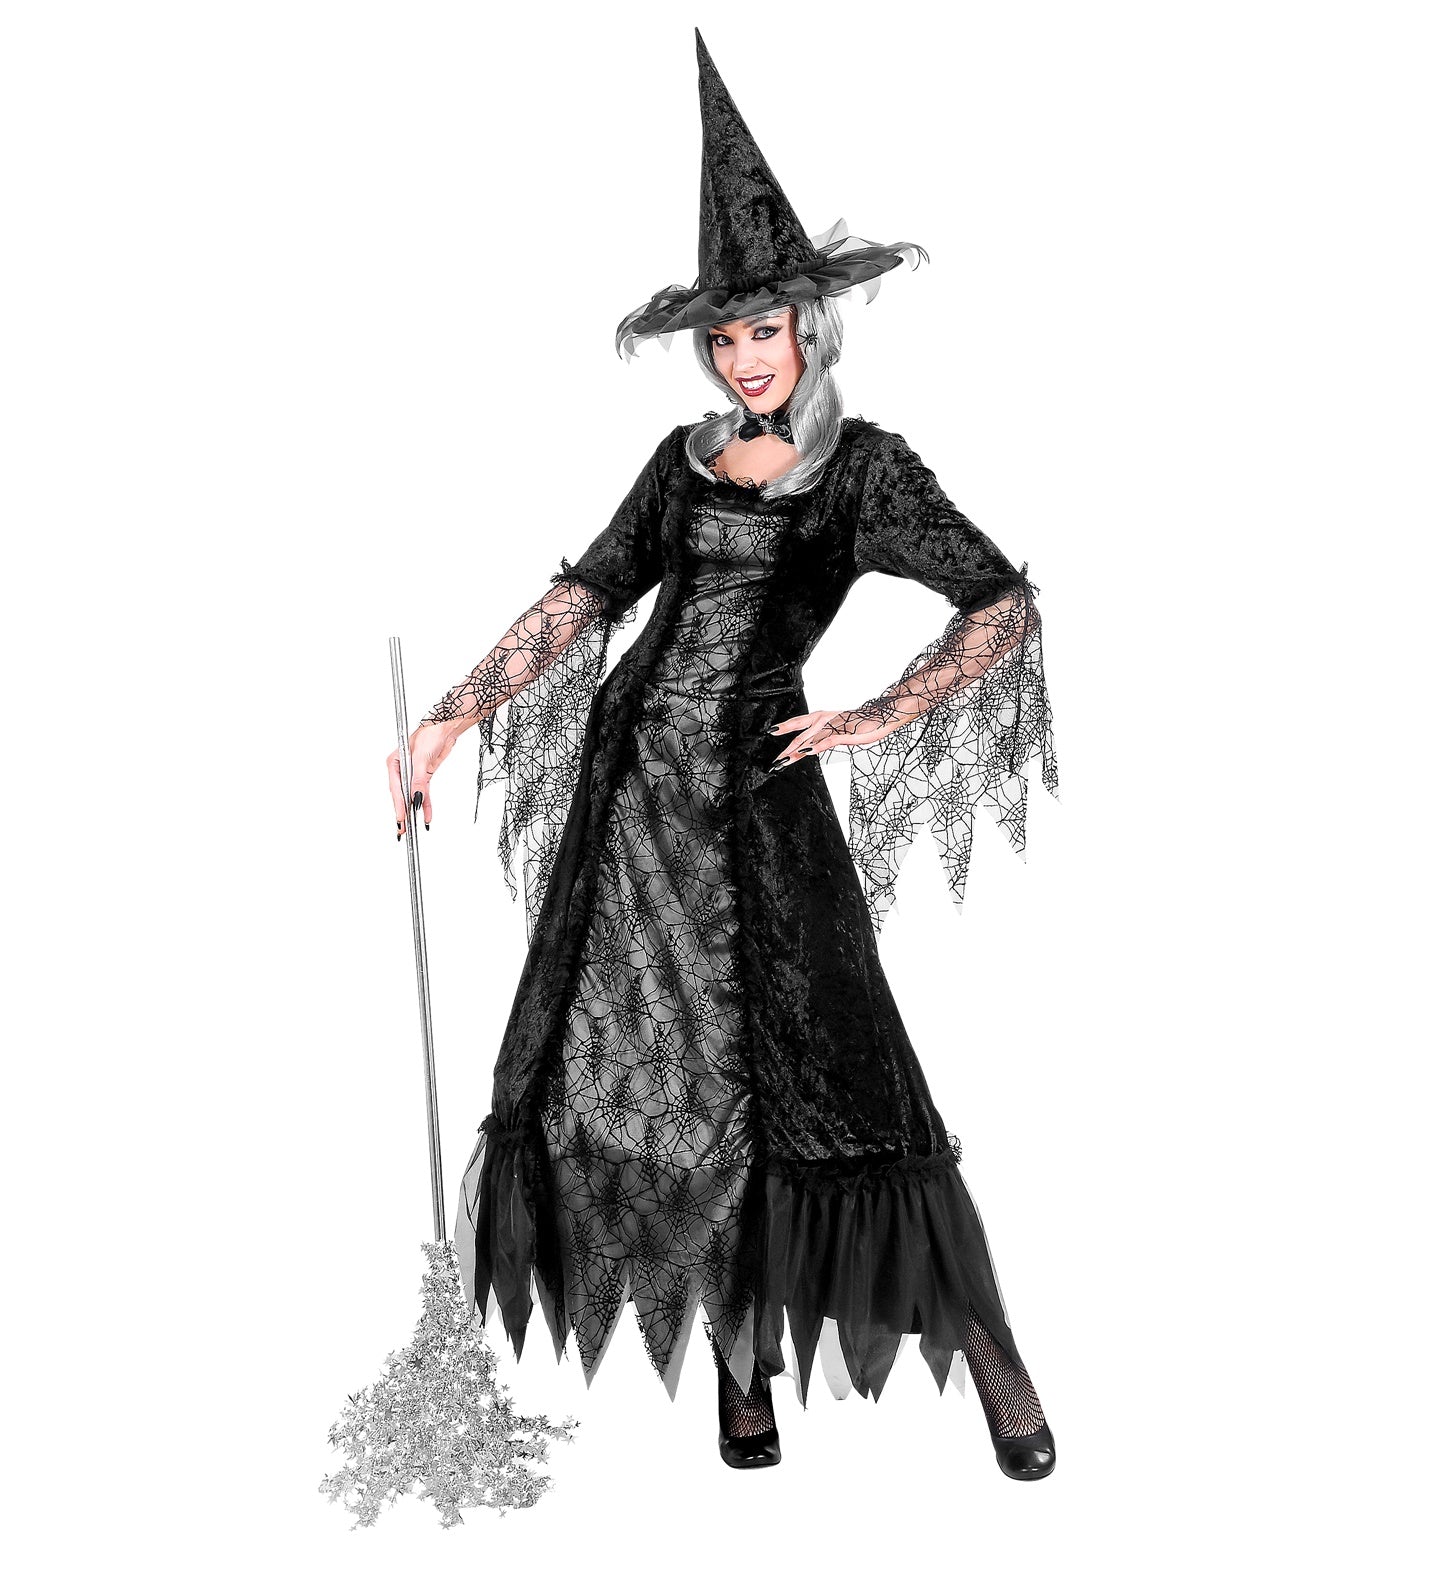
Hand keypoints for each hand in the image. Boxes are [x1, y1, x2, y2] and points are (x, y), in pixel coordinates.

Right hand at [387, 720, 463, 837]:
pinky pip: (424, 793)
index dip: (398, 804)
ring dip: (412, 811)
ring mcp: (413, 773)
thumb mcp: (422, 757)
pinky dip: (426, 805)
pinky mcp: (424, 776)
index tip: (401, 816)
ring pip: (412, 796)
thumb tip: (415, 797)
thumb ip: (418, 779)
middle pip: (401, 794)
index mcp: (394, 762)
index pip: (395, 788)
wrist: (446, 728)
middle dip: (402, 811)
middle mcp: (401, 769)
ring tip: (410, 828)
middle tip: (402, 828)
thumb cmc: (430, 734)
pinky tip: (427, 816)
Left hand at [766, 705, 902, 769]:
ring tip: (783, 762)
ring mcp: (831, 727)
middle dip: (786, 751)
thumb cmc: (860, 723)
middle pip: (799, 736)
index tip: (771, 731)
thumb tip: (811, 744)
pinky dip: (816, 747)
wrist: (879, 717)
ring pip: (809, 741)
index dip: (784, 727)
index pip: (798, 723)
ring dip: (794, 753)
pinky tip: (806, 753)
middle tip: (775, 762)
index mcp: (820, 717)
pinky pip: (826, 741)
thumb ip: (824, 735)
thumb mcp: (837, 729)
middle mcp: (822, 720)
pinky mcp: (842, 734)